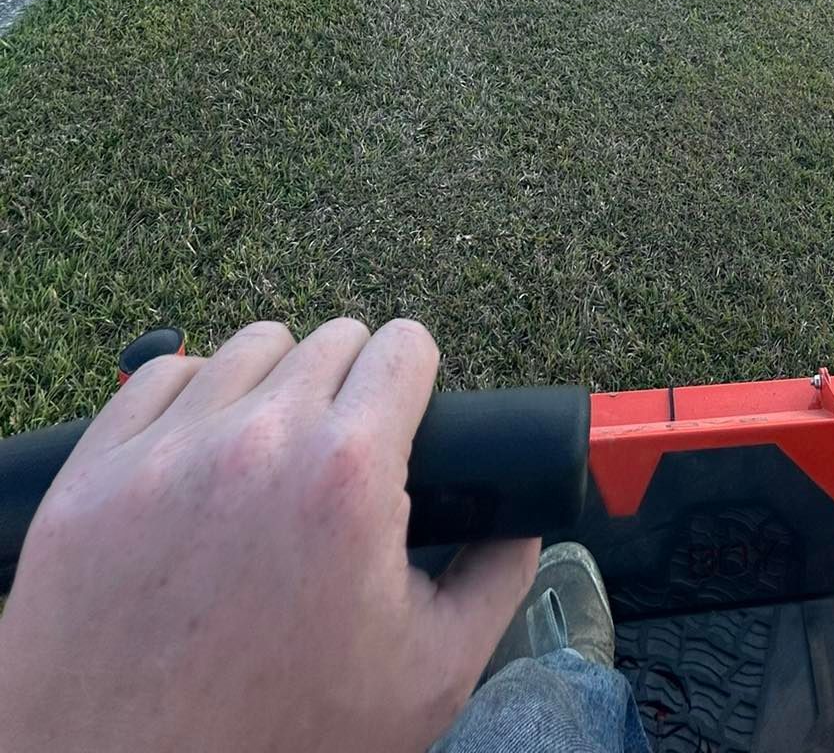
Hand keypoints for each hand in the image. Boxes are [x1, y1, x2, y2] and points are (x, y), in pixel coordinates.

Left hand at [0, 318, 538, 752]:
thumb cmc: (281, 738)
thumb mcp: (430, 676)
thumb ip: (496, 578)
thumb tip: (522, 520)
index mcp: (348, 474)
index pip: (404, 345)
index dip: (415, 381)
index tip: (405, 419)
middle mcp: (257, 441)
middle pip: (331, 339)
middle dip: (350, 388)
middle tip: (342, 459)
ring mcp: (164, 453)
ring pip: (248, 349)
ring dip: (273, 387)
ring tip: (272, 458)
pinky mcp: (93, 473)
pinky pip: (160, 380)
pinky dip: (191, 404)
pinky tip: (201, 461)